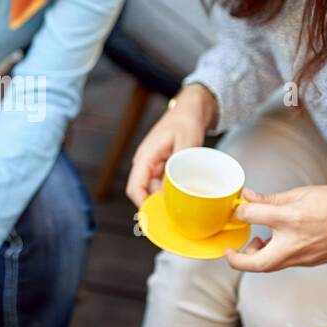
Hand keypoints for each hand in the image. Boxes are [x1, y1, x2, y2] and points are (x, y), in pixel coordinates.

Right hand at [126, 83, 217, 207]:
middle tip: (177, 217)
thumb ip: (178, 165)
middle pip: (144, 193)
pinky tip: (185, 196)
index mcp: (145, 157)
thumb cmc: (186, 121)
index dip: (143, 206)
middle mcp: (145, 163)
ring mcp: (153, 166)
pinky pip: (162, 185)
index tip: (158, 218)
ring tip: (184, 207)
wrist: (191, 108)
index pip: (135, 188)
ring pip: (154, 191)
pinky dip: (171, 192)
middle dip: (158, 206)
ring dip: (166, 200)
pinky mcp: (161, 167)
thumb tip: (172, 190)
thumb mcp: (187, 141)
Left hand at [223, 183, 326, 272]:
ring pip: (271, 265)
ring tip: (257, 240)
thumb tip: (248, 197)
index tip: (238, 208)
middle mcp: (295, 243)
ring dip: (257, 257)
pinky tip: (278, 241)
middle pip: (255, 263)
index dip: (239, 210)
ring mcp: (304, 258)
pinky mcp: (312, 263)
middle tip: (230, 251)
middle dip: (237, 260)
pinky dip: (275, 254)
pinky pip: (286, 262)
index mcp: (290, 219)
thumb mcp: (302, 193)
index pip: (250, 216)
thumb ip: (272, 199)